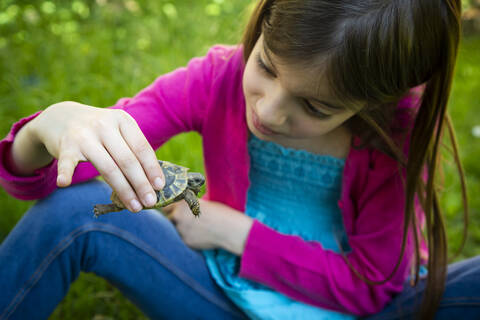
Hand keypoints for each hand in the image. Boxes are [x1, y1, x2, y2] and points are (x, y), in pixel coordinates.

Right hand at [29, 101, 164, 211]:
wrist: (62, 117)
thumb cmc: (100, 131)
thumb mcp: (119, 131)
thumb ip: (133, 151)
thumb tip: (154, 182)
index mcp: (123, 120)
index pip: (141, 147)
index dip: (152, 168)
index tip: (160, 187)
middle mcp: (104, 125)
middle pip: (127, 160)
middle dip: (141, 184)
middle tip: (151, 202)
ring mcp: (84, 135)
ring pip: (108, 167)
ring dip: (123, 190)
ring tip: (134, 207)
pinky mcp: (65, 146)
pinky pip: (67, 162)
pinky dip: (65, 173)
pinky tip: (64, 184)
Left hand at [165, 199, 253, 254]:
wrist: (228, 229)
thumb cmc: (219, 213)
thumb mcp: (202, 203)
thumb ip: (187, 205)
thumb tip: (179, 207)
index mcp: (182, 203)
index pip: (166, 205)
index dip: (171, 207)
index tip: (175, 209)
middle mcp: (178, 216)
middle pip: (169, 217)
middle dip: (175, 218)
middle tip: (186, 219)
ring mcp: (181, 230)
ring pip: (176, 229)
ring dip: (182, 228)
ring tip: (197, 227)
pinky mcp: (185, 241)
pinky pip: (183, 238)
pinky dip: (189, 236)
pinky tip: (201, 234)